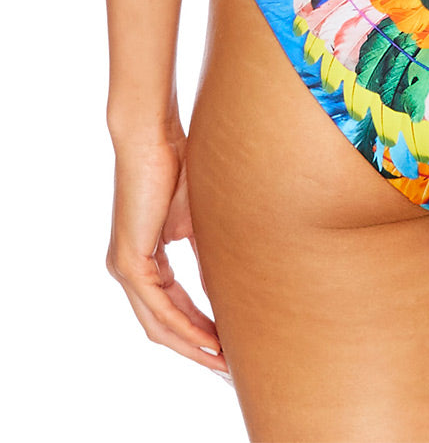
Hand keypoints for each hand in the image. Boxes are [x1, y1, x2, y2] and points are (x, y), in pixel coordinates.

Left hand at [106, 129, 228, 374]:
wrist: (153, 138)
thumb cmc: (177, 165)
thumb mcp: (197, 220)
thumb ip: (206, 254)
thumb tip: (226, 284)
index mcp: (144, 258)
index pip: (171, 306)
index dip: (199, 328)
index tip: (227, 343)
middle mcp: (129, 268)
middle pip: (162, 325)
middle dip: (195, 348)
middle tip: (227, 366)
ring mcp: (125, 267)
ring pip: (157, 323)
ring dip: (191, 345)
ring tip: (221, 361)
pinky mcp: (129, 261)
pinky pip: (157, 307)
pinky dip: (184, 325)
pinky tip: (207, 338)